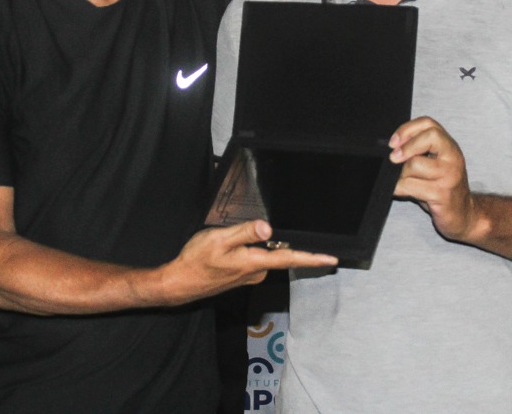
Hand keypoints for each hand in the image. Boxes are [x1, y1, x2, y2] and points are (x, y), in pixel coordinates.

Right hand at [166, 220, 336, 305]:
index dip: (312, 258)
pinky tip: (233, 245)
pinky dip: (252, 250)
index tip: (331, 259)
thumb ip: (245, 232)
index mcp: (255, 262)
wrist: (180, 283)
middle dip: (278, 242)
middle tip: (267, 231)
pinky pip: (255, 259)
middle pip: (277, 253)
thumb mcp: (219, 239)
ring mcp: (249, 275)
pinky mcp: (241, 275)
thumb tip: (268, 228)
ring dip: (260, 245)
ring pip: (265, 255)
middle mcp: (256, 272)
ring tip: (235, 238)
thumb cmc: (197, 261)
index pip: (290, 259)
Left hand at [389, 116, 476, 241]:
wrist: (463, 214)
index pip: (429, 124)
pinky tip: (398, 190)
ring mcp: (449, 176)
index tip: (393, 142)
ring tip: (400, 180)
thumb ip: (418, 152)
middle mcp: (453, 158)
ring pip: (415, 164)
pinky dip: (398, 188)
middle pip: (429, 136)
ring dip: (400, 173)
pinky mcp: (442, 194)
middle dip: (407, 146)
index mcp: (449, 147)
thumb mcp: (433, 165)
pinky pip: (411, 186)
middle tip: (393, 159)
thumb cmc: (442, 188)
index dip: (408, 129)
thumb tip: (391, 148)